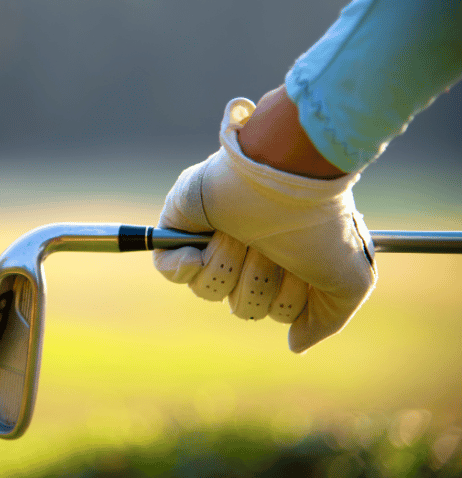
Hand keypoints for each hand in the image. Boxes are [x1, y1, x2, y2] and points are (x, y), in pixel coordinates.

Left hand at [153, 96, 376, 352]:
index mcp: (283, 263)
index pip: (274, 310)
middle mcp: (248, 251)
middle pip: (242, 306)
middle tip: (270, 244)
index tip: (302, 266)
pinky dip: (187, 262)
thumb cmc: (319, 223)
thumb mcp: (349, 279)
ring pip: (207, 290)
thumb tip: (295, 344)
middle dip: (260, 279)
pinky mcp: (179, 226)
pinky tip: (211, 237)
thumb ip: (325, 319)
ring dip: (231, 263)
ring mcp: (212, 238)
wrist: (285, 174)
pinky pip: (169, 270)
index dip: (288, 298)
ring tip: (243, 231)